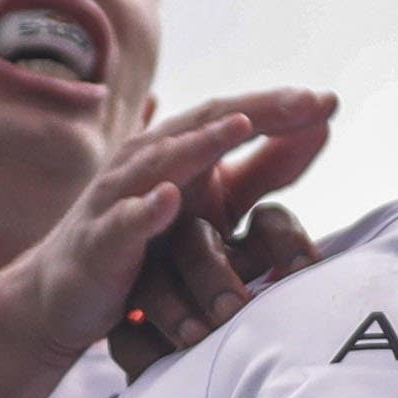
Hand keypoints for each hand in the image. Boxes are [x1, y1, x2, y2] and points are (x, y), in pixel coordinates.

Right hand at [0, 89, 334, 371]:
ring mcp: (122, 197)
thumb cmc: (147, 243)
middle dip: (256, 111)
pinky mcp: (102, 240)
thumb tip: (320, 128)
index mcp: (179, 148)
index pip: (235, 115)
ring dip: (202, 144)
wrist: (67, 296)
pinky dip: (147, 209)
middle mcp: (149, 160)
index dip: (280, 107)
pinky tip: (170, 199)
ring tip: (241, 128)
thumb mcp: (216, 202)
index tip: (330, 101)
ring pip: (164, 162)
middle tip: (305, 102)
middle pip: (206, 124)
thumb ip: (266, 169)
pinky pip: (125, 222)